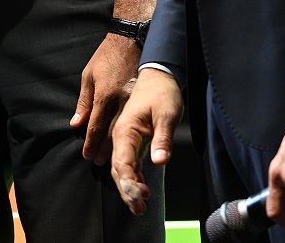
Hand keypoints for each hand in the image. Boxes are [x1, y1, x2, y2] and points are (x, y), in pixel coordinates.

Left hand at [72, 34, 139, 164]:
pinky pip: (136, 121)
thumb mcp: (88, 76)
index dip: (91, 143)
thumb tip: (76, 124)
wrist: (131, 41)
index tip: (87, 156)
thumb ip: (83, 102)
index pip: (95, 126)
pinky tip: (129, 144)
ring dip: (117, 146)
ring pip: (125, 130)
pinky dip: (131, 135)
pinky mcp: (143, 98)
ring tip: (112, 159)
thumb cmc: (106, 58)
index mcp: (104, 95)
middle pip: (110, 132)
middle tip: (99, 163)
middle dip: (103, 150)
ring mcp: (134, 100)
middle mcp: (119, 100)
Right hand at [108, 67, 180, 215]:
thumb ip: (162, 138)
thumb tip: (159, 161)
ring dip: (129, 187)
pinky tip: (141, 187)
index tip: (141, 196)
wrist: (160, 75)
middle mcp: (120, 135)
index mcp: (125, 129)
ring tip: (140, 206)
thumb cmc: (162, 92)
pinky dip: (132, 177)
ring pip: (121, 167)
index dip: (129, 182)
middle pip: (117, 169)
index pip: (121, 162)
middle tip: (139, 209)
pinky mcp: (133, 139)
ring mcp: (125, 138)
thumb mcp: (167, 114)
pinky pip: (127, 162)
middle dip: (127, 191)